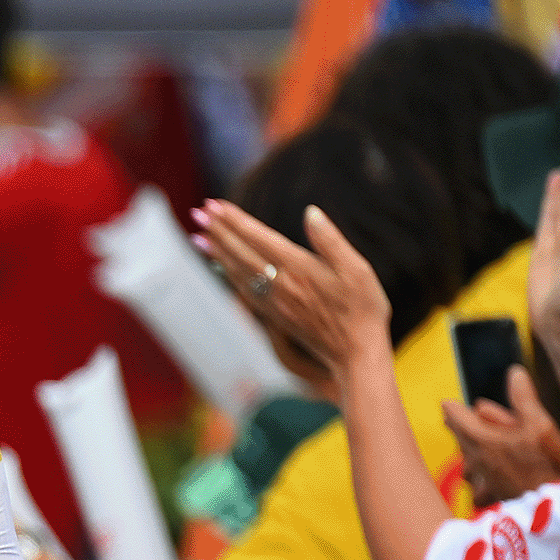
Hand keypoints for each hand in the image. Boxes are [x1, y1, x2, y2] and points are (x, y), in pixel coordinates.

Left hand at [192, 196, 389, 400]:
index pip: (259, 238)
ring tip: (198, 237)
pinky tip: (222, 268)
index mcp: (299, 268)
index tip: (214, 205)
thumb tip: (310, 212)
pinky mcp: (276, 316)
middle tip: (196, 213)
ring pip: (239, 273)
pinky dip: (230, 276)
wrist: (356, 354)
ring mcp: (275, 302)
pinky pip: (245, 291)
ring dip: (218, 253)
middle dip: (218, 232)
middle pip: (242, 253)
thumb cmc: (363, 310)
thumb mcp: (357, 269)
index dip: (236, 221)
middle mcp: (281, 285)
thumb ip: (331, 240)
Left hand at [440, 368, 559, 502]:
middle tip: (451, 418)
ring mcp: (482, 480)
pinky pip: (476, 487)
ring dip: (466, 451)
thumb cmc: (549, 464)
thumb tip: (514, 372)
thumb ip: (524, 399)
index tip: (445, 403)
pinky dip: (476, 479)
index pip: (458, 419)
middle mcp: (478, 461)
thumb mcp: (541, 425)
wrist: (553, 505)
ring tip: (467, 444)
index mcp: (485, 441)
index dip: (451, 409)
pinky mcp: (491, 497)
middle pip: (460, 439)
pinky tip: (480, 479)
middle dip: (456, 426)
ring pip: (466, 462)